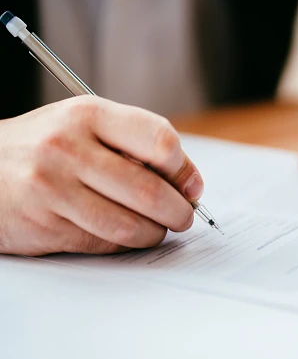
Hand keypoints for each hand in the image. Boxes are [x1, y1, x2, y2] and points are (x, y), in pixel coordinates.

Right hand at [0, 96, 202, 255]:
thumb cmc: (46, 146)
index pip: (160, 140)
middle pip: (150, 191)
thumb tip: (189, 182)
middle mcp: (68, 148)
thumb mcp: (87, 125)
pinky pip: (105, 243)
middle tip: (184, 216)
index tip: (191, 186)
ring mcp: (53, 189)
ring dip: (155, 233)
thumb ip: (135, 144)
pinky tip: (127, 234)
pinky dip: (126, 244)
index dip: (184, 169)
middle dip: (179, 211)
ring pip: (130, 225)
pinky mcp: (44, 224)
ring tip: (157, 228)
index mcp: (88, 115)